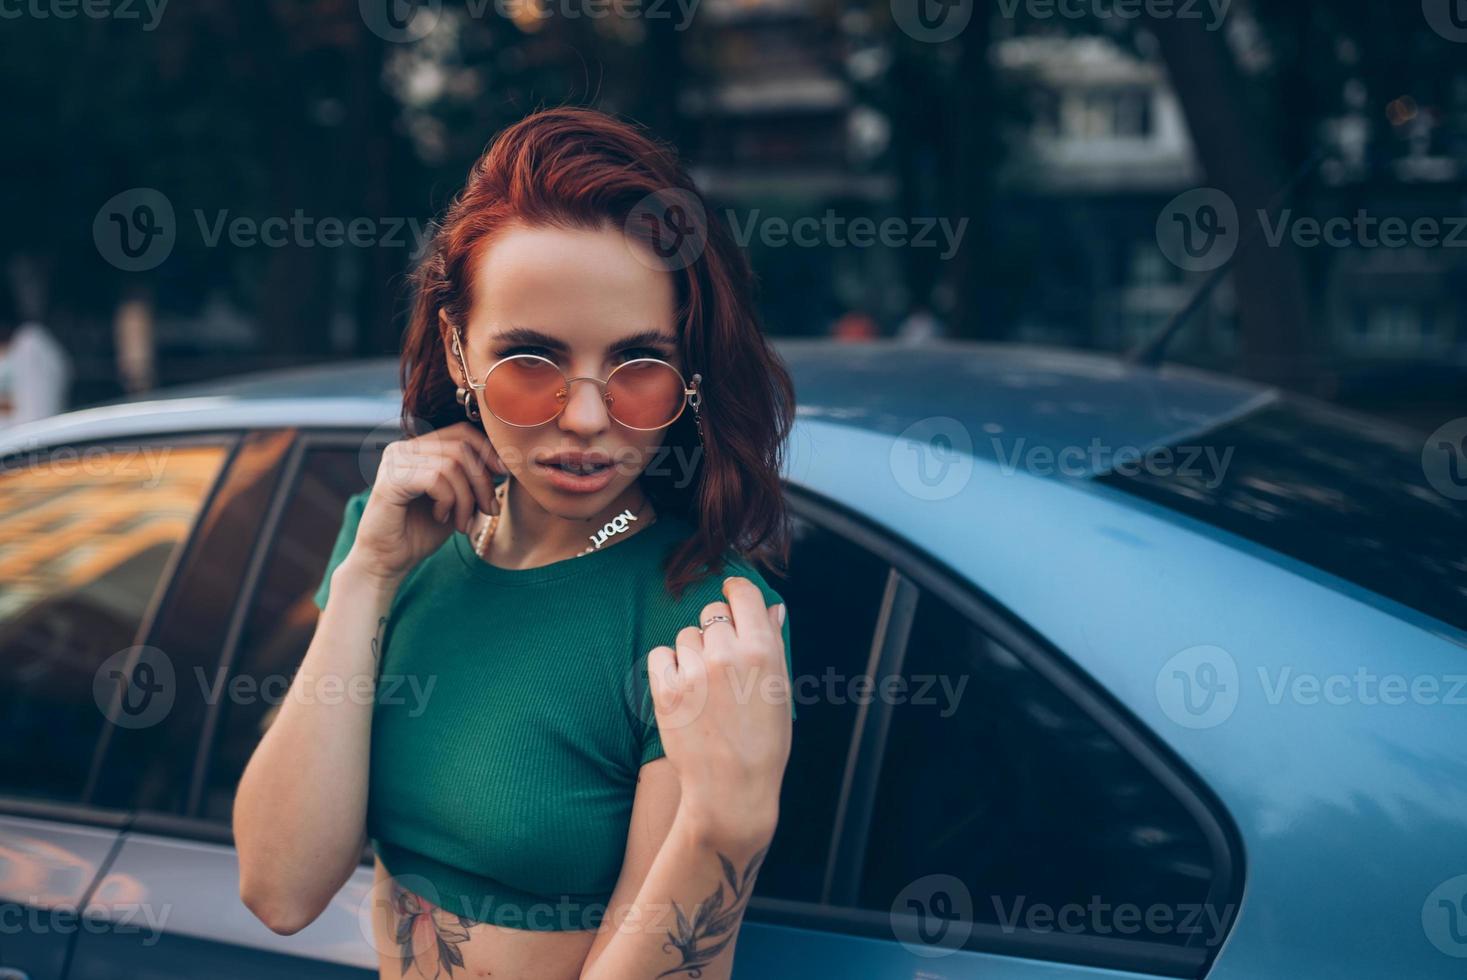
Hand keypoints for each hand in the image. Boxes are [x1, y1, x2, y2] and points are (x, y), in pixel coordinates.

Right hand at [348, 421, 504, 583]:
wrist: (388, 561)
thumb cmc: (421, 531)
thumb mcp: (458, 500)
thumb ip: (474, 478)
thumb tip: (506, 461)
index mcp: (418, 448)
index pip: (462, 432)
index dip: (488, 451)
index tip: (504, 475)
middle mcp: (403, 448)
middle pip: (461, 447)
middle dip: (482, 481)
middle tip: (489, 510)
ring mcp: (393, 461)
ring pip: (452, 464)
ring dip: (466, 498)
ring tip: (463, 522)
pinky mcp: (389, 480)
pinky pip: (435, 479)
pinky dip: (448, 501)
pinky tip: (441, 517)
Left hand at [646, 577, 790, 848]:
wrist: (731, 791)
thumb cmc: (763, 743)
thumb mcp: (780, 691)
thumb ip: (773, 643)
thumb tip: (772, 607)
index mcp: (763, 651)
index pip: (743, 593)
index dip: (736, 591)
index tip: (732, 595)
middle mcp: (728, 654)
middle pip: (713, 613)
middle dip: (717, 630)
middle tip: (723, 663)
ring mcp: (695, 671)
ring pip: (686, 634)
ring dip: (693, 652)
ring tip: (706, 687)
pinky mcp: (666, 689)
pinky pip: (661, 654)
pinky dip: (669, 667)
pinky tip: (684, 690)